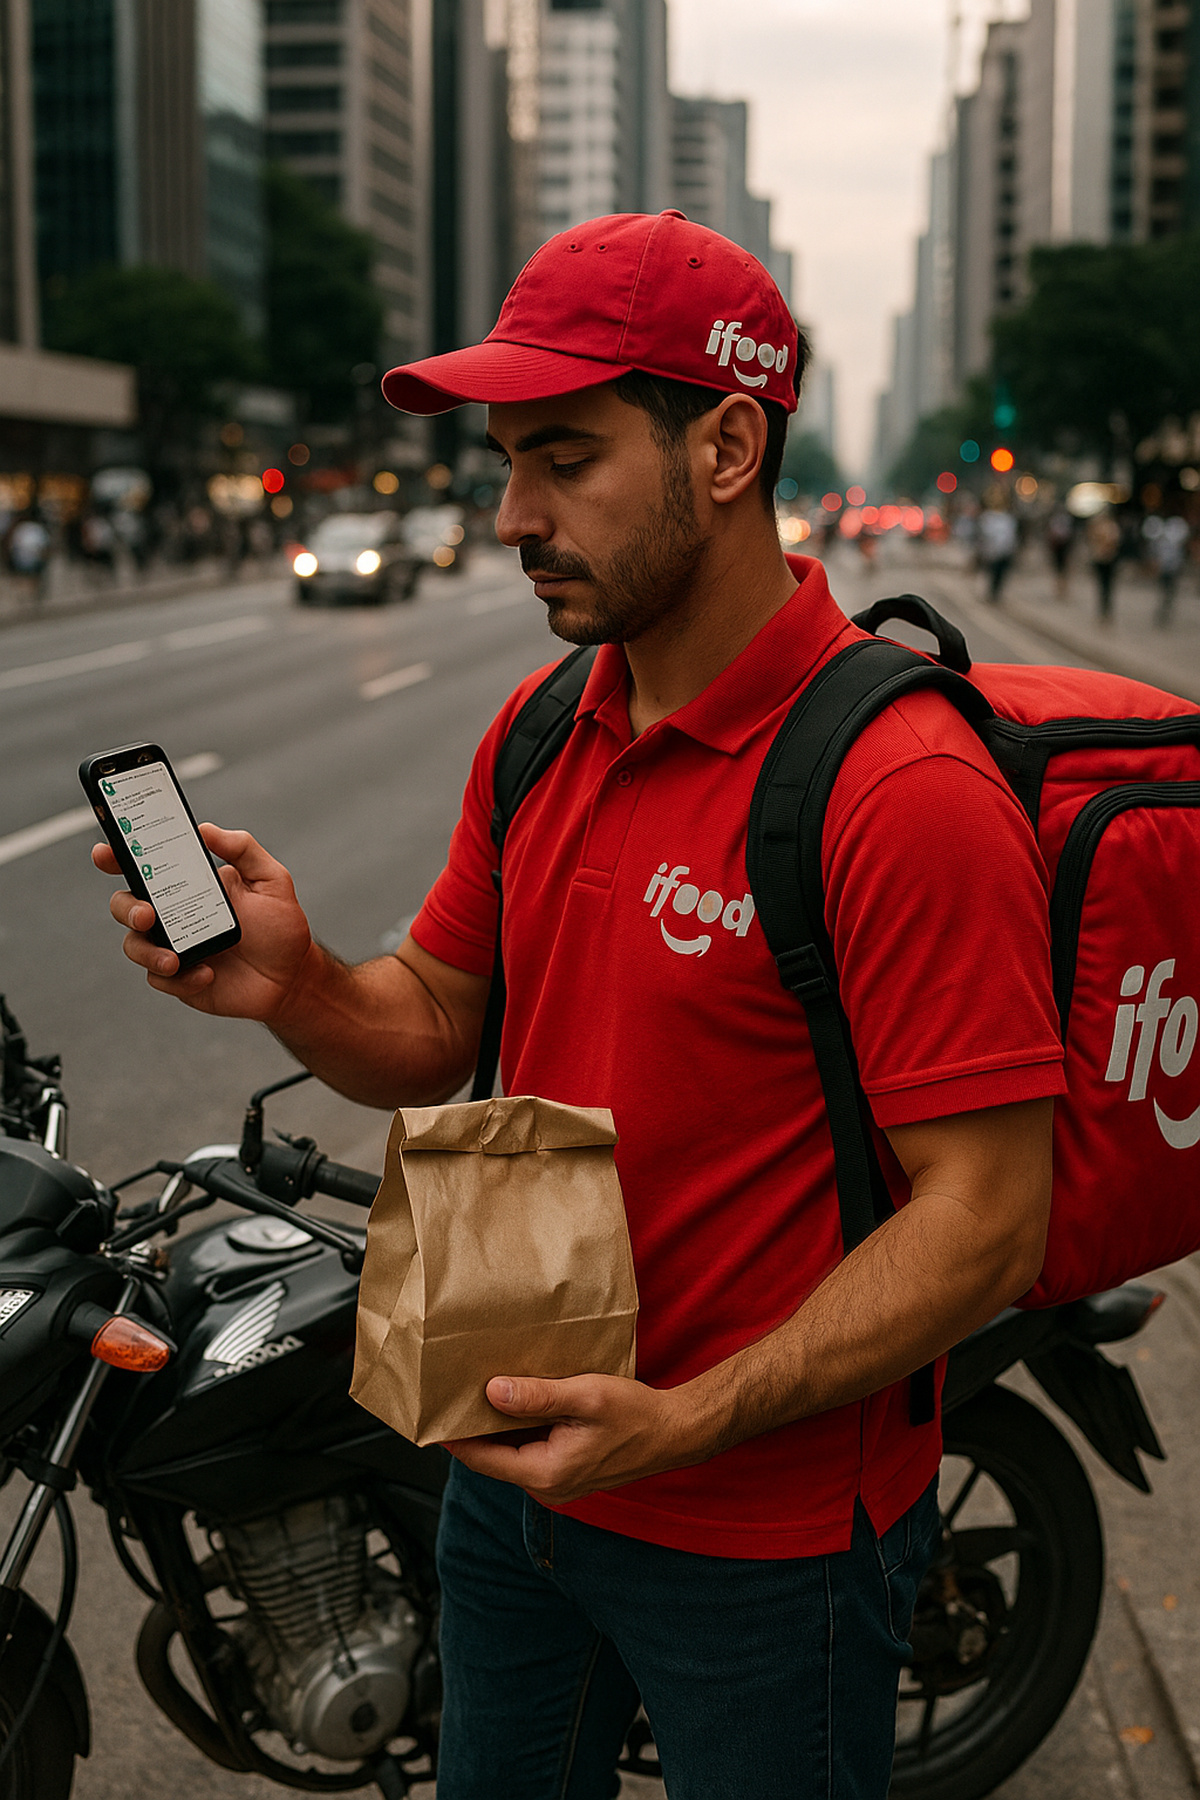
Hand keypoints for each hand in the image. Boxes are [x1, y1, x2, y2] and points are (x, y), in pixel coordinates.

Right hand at [93, 823, 316, 1021]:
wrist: (292, 977)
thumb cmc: (279, 926)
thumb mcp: (271, 880)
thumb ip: (243, 849)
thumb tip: (206, 829)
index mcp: (188, 884)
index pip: (143, 866)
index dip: (116, 856)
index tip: (105, 853)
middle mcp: (173, 914)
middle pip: (125, 904)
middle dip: (126, 908)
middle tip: (147, 914)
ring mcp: (173, 946)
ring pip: (134, 945)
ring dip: (147, 951)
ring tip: (175, 959)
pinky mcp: (180, 979)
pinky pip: (161, 979)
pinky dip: (180, 979)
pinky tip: (208, 974)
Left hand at [441, 1374, 710, 1504]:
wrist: (674, 1432)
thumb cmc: (636, 1415)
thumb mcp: (584, 1396)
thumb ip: (538, 1397)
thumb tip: (492, 1394)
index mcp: (546, 1473)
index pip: (483, 1459)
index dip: (456, 1437)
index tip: (434, 1414)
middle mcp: (548, 1486)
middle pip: (493, 1459)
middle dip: (475, 1430)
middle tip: (455, 1395)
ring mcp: (558, 1483)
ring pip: (511, 1455)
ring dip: (499, 1429)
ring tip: (483, 1393)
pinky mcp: (567, 1472)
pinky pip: (530, 1453)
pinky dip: (520, 1431)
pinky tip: (520, 1403)